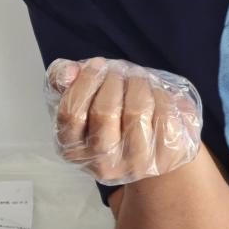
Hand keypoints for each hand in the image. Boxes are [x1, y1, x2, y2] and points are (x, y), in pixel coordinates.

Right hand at [45, 58, 202, 185]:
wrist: (153, 147)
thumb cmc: (111, 115)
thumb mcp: (81, 97)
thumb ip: (63, 78)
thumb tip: (71, 70)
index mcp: (73, 150)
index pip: (71, 114)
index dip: (85, 82)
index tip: (97, 64)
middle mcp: (102, 164)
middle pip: (104, 112)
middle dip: (113, 80)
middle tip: (120, 71)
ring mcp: (135, 164)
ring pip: (136, 112)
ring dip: (138, 84)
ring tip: (137, 79)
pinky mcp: (166, 158)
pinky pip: (164, 116)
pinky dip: (161, 95)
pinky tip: (156, 93)